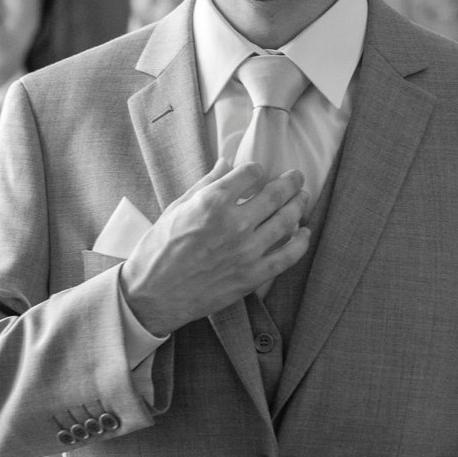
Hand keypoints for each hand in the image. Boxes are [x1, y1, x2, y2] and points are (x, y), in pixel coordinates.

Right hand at [120, 157, 308, 333]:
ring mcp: (246, 251)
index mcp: (212, 202)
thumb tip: (226, 162)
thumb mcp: (177, 208)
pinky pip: (287, 256)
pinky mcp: (252, 276)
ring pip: (287, 220)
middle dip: (290, 182)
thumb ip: (206, 184)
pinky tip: (304, 233)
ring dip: (298, 205)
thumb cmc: (159, 249)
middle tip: (297, 177)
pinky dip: (300, 243)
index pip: (251, 173)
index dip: (256, 170)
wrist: (153, 294)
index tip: (257, 172)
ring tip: (302, 198)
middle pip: (276, 194)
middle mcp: (234, 224)